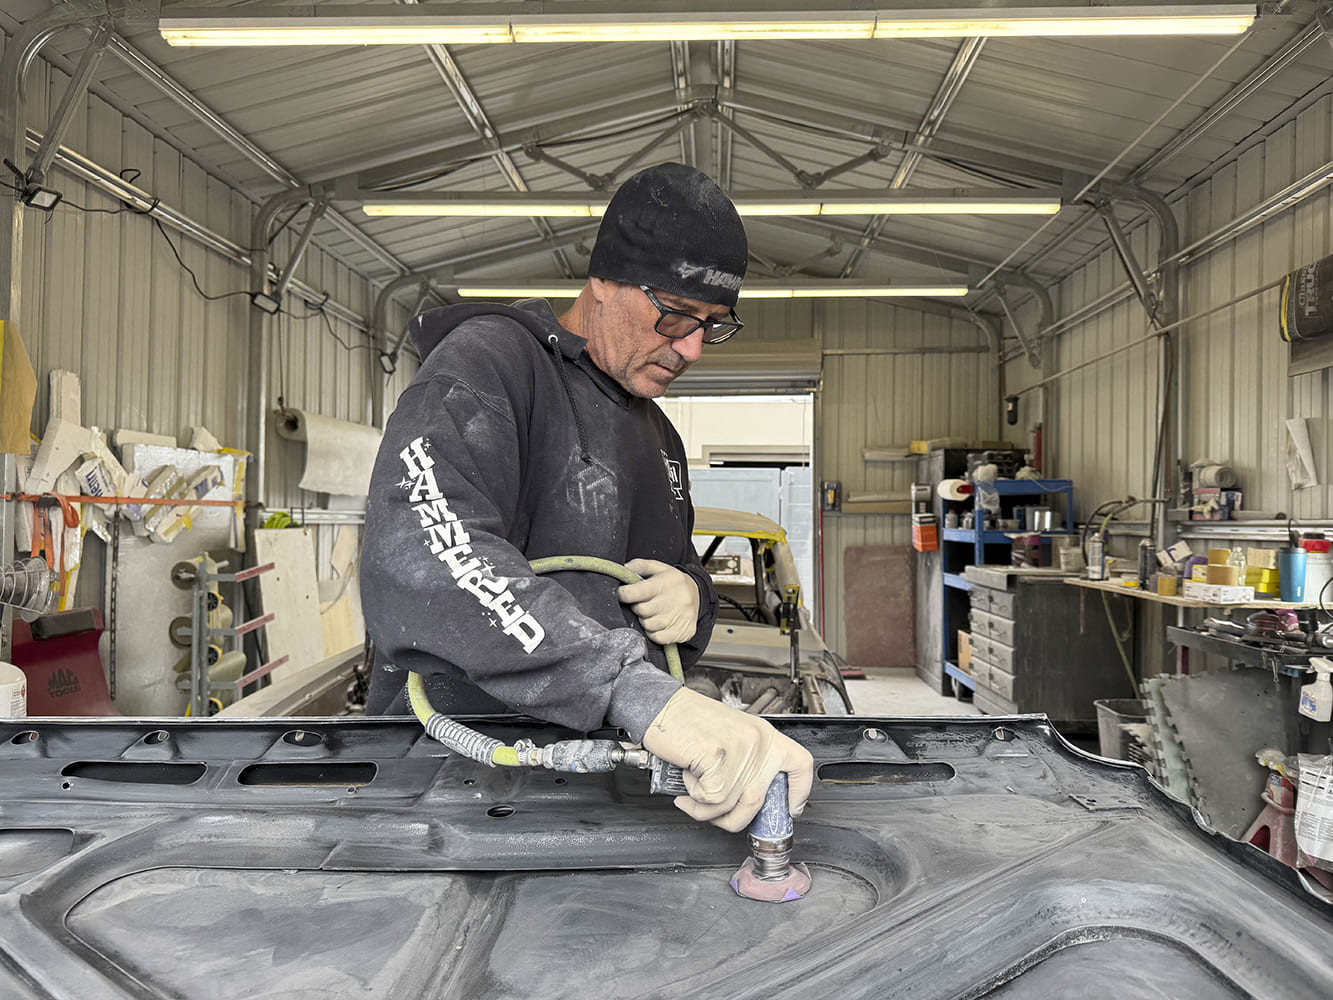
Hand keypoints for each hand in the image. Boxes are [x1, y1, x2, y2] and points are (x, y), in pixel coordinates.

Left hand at [618, 559, 699, 644]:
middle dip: (637, 608)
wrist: (698, 594)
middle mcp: (671, 601)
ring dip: (646, 620)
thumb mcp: (658, 568)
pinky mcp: (684, 631)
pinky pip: (658, 638)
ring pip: (648, 626)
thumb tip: (624, 569)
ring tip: (653, 613)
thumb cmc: (674, 583)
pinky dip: (654, 633)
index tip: (623, 594)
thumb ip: (639, 566)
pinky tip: (659, 624)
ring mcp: (679, 618)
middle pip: (641, 611)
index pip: (635, 593)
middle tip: (643, 603)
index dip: (624, 594)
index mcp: (663, 584)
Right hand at [642, 687, 814, 831]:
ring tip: (692, 788)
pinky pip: (709, 798)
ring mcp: (740, 751)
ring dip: (704, 807)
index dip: (799, 792)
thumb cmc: (689, 721)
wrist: (662, 706)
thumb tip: (751, 800)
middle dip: (732, 818)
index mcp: (764, 735)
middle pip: (758, 801)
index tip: (790, 808)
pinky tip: (687, 775)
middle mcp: (758, 742)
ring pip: (730, 805)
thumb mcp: (731, 737)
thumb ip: (746, 763)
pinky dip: (692, 795)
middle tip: (715, 814)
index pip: (800, 765)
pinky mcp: (719, 760)